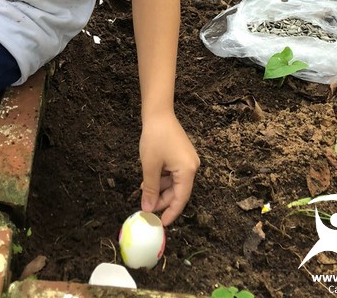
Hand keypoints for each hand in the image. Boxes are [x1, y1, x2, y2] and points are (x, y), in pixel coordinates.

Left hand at [139, 111, 199, 225]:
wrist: (158, 113)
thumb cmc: (155, 138)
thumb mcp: (150, 166)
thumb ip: (151, 189)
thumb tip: (148, 209)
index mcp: (188, 171)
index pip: (181, 199)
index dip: (171, 212)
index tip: (161, 224)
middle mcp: (191, 166)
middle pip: (178, 191)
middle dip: (162, 199)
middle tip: (147, 206)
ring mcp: (187, 160)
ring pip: (174, 182)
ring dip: (160, 188)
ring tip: (145, 189)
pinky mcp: (182, 155)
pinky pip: (173, 173)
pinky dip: (162, 177)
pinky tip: (149, 179)